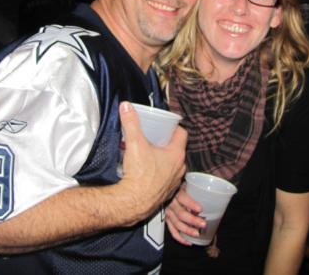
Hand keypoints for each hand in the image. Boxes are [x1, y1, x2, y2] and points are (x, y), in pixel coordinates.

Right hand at [117, 102, 186, 221]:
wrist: (132, 202)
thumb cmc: (138, 174)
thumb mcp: (134, 143)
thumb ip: (130, 122)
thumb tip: (126, 106)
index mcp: (176, 154)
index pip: (182, 134)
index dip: (175, 127)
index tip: (166, 125)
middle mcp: (179, 169)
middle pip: (177, 150)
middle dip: (167, 143)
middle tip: (155, 138)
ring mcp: (174, 183)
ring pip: (172, 166)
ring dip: (164, 160)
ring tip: (150, 155)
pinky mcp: (166, 194)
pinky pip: (166, 179)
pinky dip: (160, 174)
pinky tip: (148, 172)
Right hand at [165, 184, 205, 244]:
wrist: (165, 188)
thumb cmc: (180, 185)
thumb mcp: (187, 183)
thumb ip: (196, 188)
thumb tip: (214, 189)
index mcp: (176, 192)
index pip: (182, 198)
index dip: (191, 204)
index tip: (200, 209)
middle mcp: (170, 203)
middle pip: (180, 213)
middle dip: (192, 220)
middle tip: (203, 224)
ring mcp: (168, 212)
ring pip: (176, 224)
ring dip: (187, 230)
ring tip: (197, 234)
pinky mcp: (166, 220)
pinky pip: (172, 231)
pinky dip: (180, 238)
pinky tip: (189, 242)